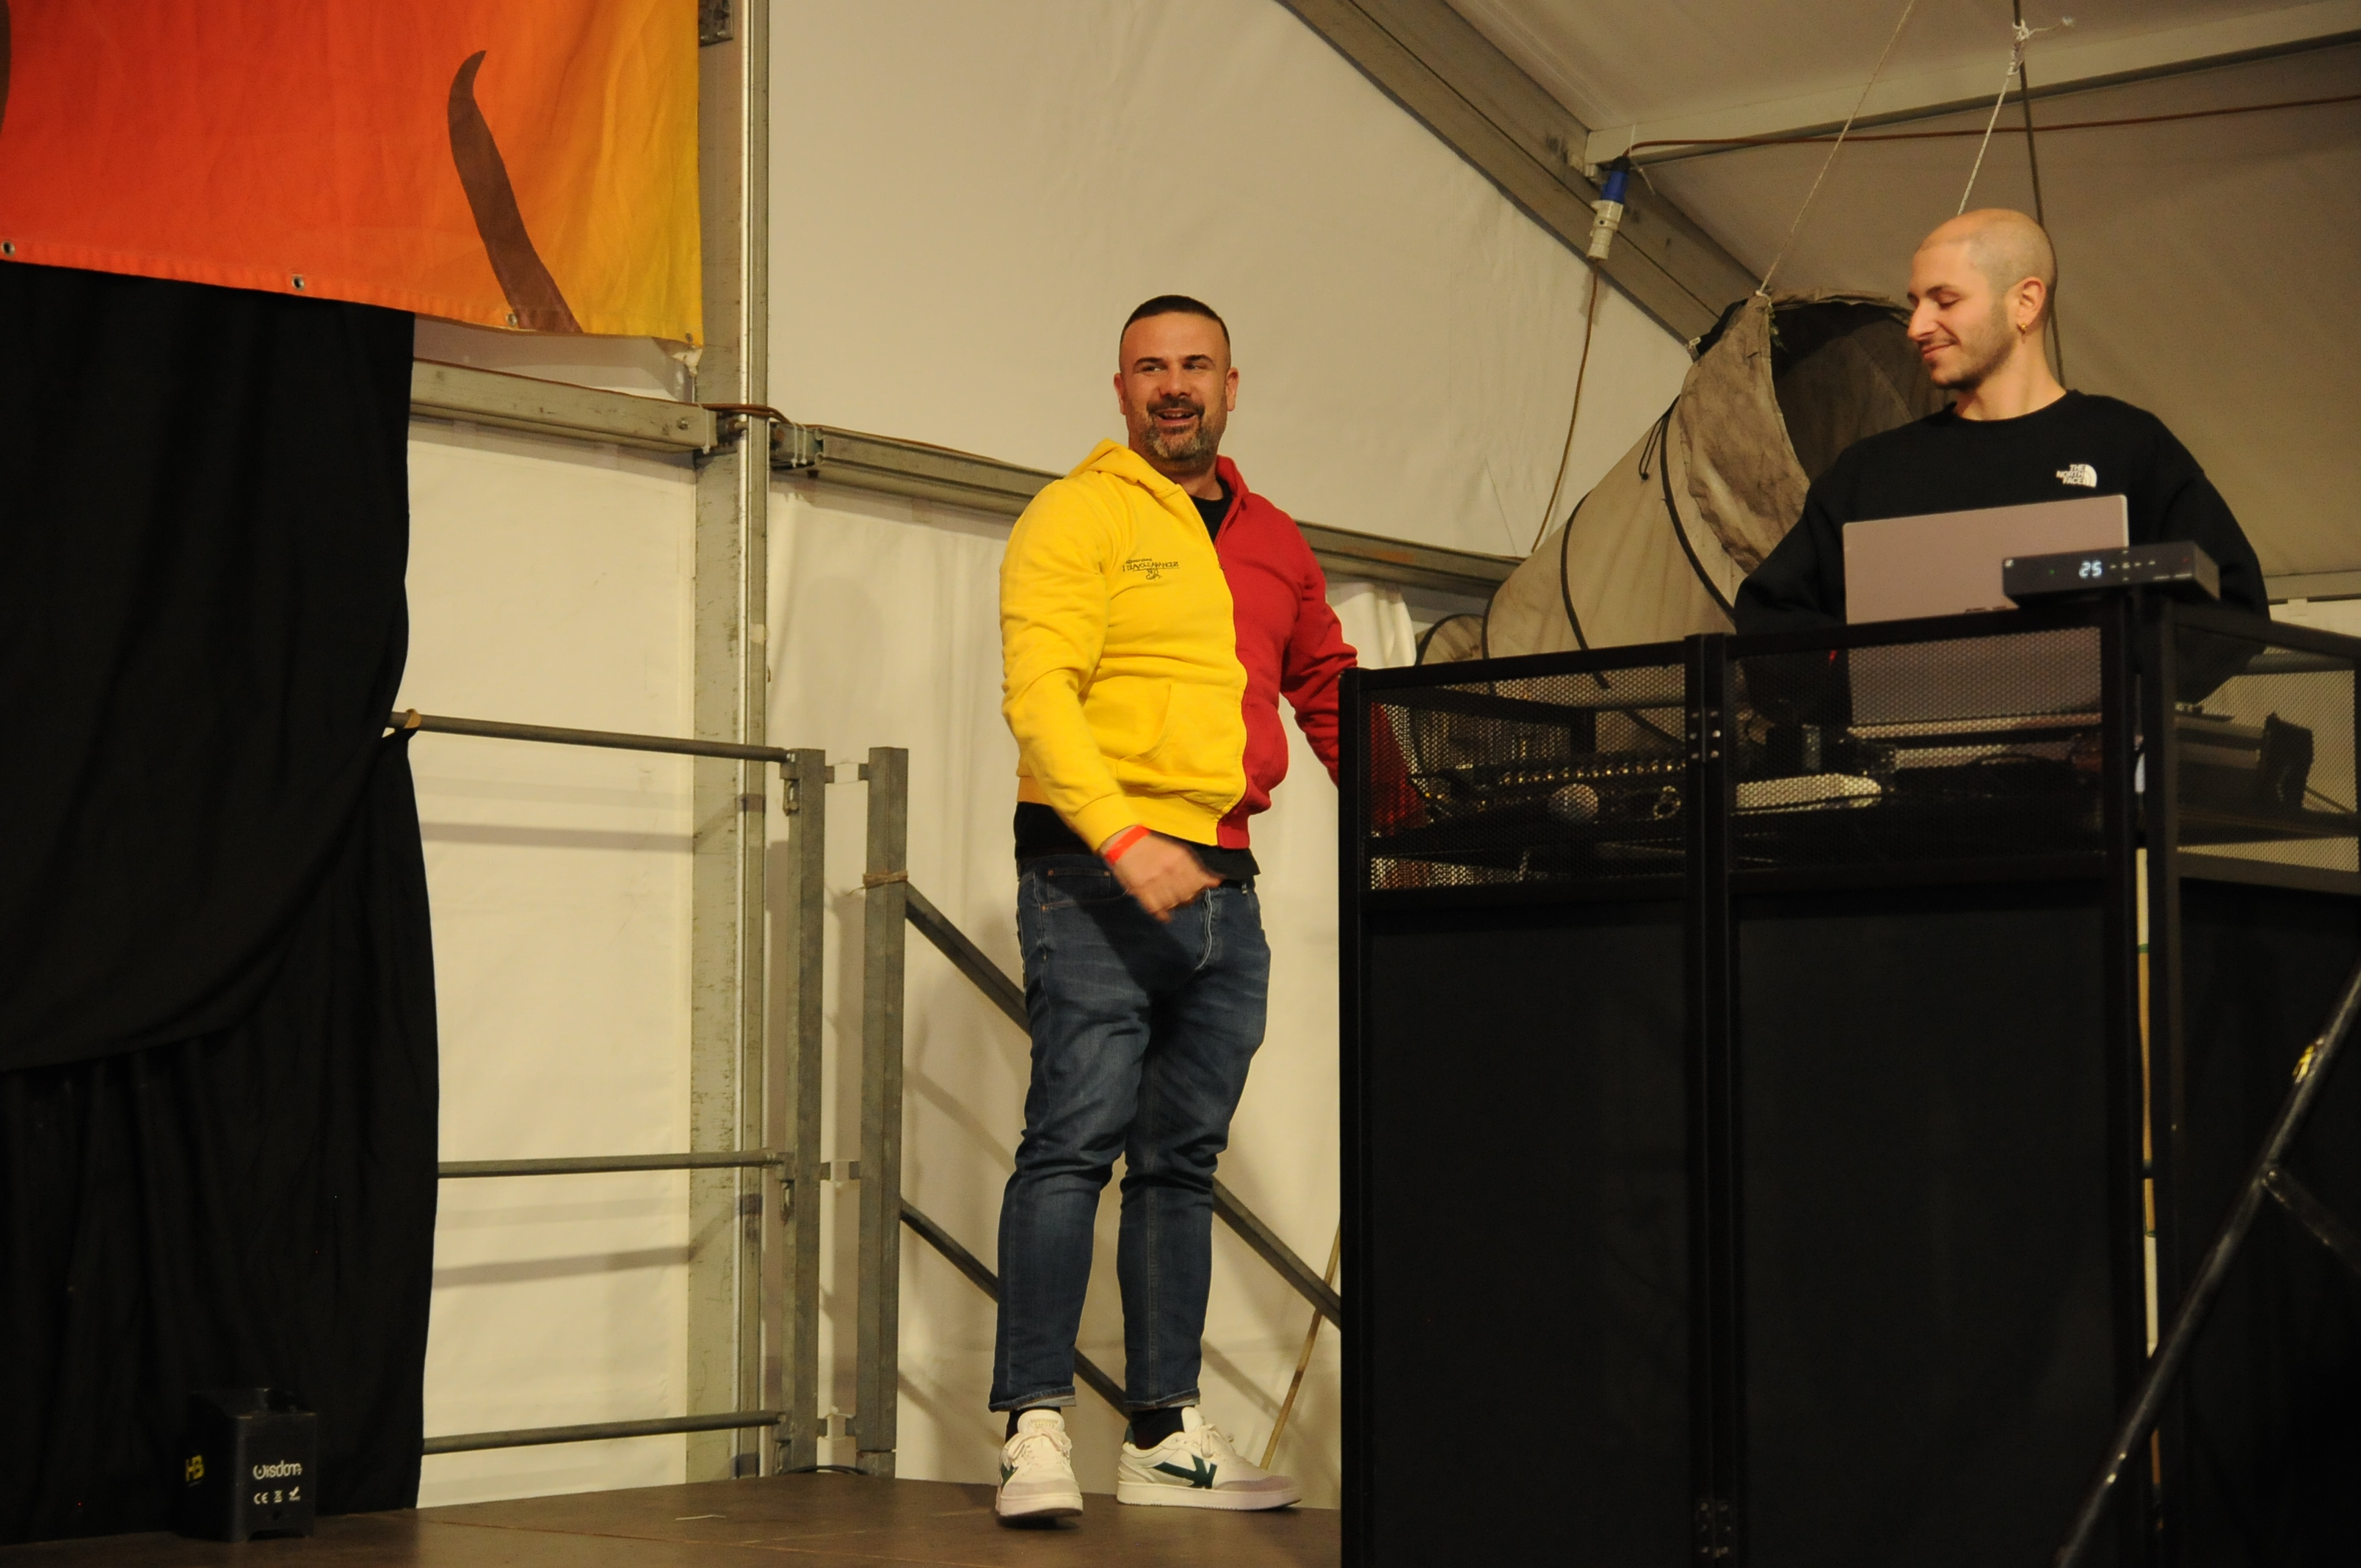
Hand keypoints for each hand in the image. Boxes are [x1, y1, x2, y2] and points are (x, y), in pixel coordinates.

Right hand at [1104, 833, 1218, 920]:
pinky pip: (1157, 909)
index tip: (1195, 891)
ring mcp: (1155, 880)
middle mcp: (1170, 869)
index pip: (1200, 883)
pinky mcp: (1141, 889)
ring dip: (1174, 906)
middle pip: (1188, 896)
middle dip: (1188, 899)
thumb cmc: (1153, 846)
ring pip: (1173, 904)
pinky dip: (1162, 915)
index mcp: (1180, 858)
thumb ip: (1197, 867)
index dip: (1199, 890)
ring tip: (1170, 902)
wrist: (1123, 841)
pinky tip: (1163, 914)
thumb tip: (1217, 881)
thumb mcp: (1177, 850)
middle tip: (1182, 898)